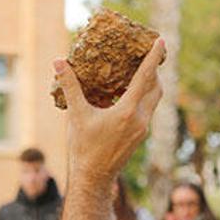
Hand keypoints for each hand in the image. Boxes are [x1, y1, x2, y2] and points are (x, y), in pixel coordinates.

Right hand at [54, 39, 164, 186]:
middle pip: (156, 87)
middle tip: (149, 54)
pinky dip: (143, 98)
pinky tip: (128, 95)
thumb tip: (58, 62)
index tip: (161, 41)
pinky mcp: (139, 136)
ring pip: (154, 100)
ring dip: (150, 84)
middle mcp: (140, 119)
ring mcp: (142, 129)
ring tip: (140, 71)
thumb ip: (70, 86)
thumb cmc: (84, 147)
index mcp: (128, 111)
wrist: (93, 177)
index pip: (145, 77)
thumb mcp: (76, 115)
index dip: (154, 57)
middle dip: (155, 70)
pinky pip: (147, 110)